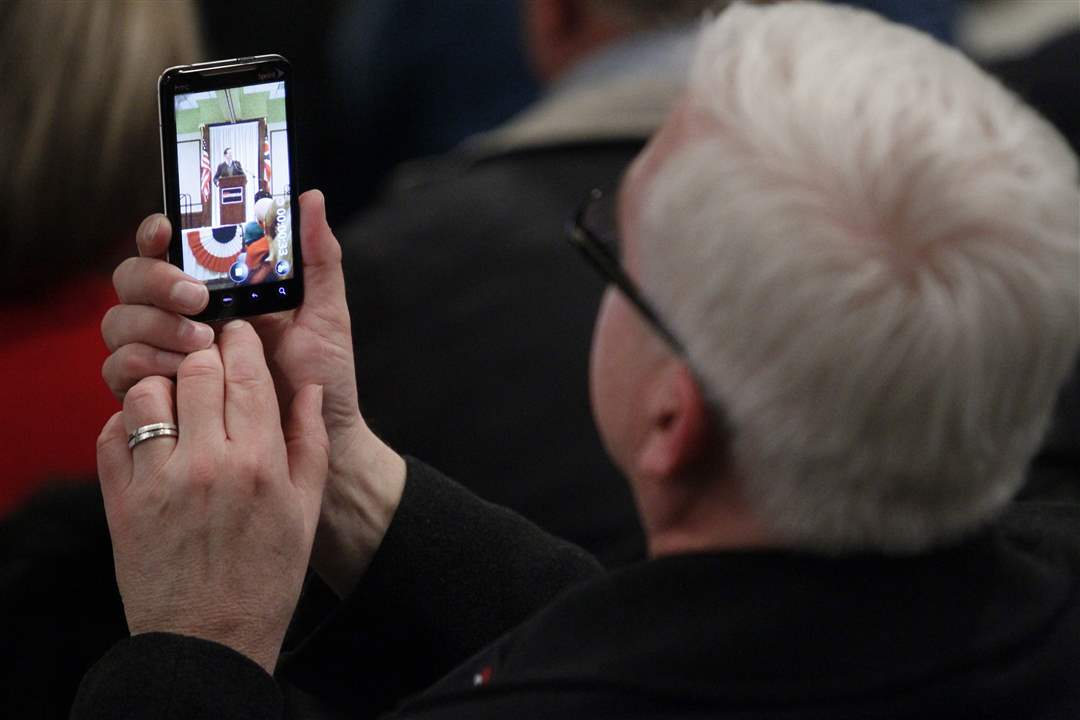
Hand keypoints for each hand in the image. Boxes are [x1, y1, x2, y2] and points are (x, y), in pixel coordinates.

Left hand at [96, 321, 326, 672]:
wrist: (210, 637)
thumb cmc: (266, 575)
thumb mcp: (304, 509)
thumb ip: (309, 443)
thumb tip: (308, 388)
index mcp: (260, 462)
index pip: (247, 374)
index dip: (242, 342)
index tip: (239, 331)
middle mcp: (208, 463)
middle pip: (196, 371)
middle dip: (203, 351)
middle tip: (207, 353)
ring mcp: (159, 482)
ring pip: (146, 395)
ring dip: (162, 385)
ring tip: (175, 396)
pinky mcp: (122, 503)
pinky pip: (111, 437)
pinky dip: (125, 424)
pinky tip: (147, 433)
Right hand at [102, 191, 404, 596]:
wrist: (320, 441)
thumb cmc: (322, 377)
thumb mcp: (325, 313)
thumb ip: (318, 257)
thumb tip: (312, 196)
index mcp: (217, 290)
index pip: (169, 248)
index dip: (157, 232)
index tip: (169, 227)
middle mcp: (181, 317)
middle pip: (132, 280)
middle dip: (157, 282)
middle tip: (198, 300)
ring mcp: (163, 354)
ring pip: (120, 322)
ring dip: (154, 326)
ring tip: (201, 344)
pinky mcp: (154, 396)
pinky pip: (121, 372)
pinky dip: (144, 366)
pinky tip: (176, 372)